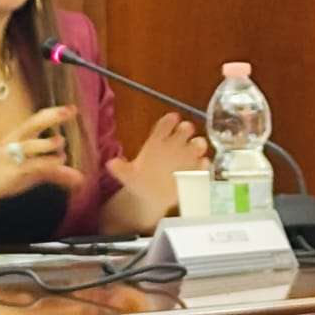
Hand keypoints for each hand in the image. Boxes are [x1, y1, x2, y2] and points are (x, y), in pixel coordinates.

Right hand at [0, 106, 85, 214]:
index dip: (53, 113)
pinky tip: (65, 170)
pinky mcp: (14, 172)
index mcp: (15, 137)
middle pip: (34, 124)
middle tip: (71, 110)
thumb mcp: (26, 170)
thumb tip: (78, 177)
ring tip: (62, 147)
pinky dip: (52, 167)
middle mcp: (13, 142)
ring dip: (50, 145)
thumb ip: (52, 171)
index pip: (35, 120)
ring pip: (33, 145)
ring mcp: (13, 157)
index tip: (71, 108)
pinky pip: (35, 167)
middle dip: (52, 116)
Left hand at [104, 112, 208, 233]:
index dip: (169, 121)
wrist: (151, 197)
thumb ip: (121, 169)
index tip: (173, 118)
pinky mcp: (195, 173)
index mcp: (157, 141)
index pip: (165, 125)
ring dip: (198, 145)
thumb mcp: (128, 175)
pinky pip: (203, 167)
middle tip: (186, 131)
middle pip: (185, 130)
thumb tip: (110, 163)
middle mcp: (174, 146)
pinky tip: (199, 168)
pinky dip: (203, 166)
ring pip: (198, 145)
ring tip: (196, 148)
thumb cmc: (139, 180)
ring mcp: (187, 158)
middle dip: (186, 130)